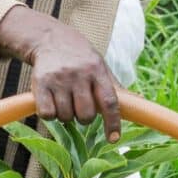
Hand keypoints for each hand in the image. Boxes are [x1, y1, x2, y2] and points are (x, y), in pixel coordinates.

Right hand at [0, 6, 121, 137]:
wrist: (49, 39)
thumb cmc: (80, 58)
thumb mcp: (99, 65)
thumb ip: (114, 85)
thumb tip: (137, 100)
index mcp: (97, 70)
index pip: (109, 102)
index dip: (113, 123)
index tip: (114, 139)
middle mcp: (79, 74)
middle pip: (86, 115)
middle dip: (85, 118)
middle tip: (80, 108)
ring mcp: (58, 79)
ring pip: (66, 117)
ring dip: (66, 116)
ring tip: (65, 101)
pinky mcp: (40, 83)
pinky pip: (47, 114)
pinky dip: (50, 115)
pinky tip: (52, 103)